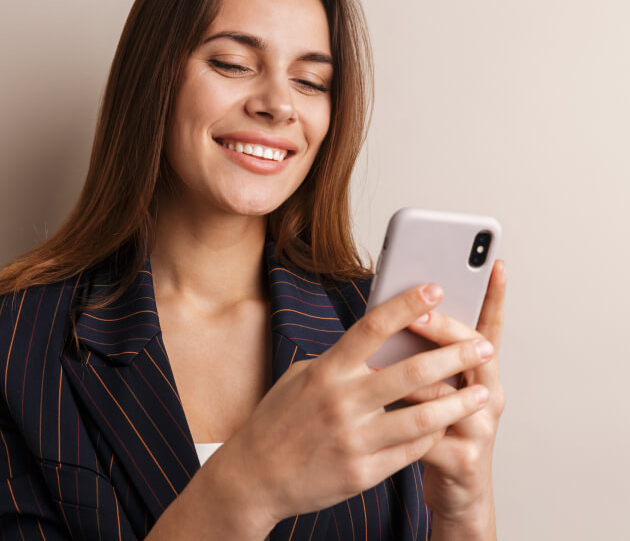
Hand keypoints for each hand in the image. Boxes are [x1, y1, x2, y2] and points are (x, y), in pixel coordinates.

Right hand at [216, 280, 494, 526]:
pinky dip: (433, 434)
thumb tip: (378, 343)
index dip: (408, 304)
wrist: (255, 477)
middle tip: (482, 345)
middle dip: (454, 354)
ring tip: (482, 392)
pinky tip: (449, 425)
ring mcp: (354, 439)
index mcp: (326, 370)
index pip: (374, 326)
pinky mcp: (363, 473)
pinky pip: (411, 450)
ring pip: (422, 416)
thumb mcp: (303, 377)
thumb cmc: (278, 420)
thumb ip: (341, 360)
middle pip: (412, 370)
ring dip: (458, 402)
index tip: (436, 288)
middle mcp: (342, 401)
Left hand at [405, 260, 505, 535]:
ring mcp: (481, 429)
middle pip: (474, 352)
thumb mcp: (440, 388)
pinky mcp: (465, 460)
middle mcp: (490, 397)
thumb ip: (425, 356)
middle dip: (446, 329)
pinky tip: (381, 416)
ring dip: (416, 378)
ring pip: (450, 394)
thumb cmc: (439, 428)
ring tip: (387, 365)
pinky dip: (402, 421)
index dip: (495, 297)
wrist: (456, 491)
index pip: (490, 327)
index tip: (496, 264)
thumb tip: (399, 317)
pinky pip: (429, 434)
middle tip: (421, 313)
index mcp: (481, 374)